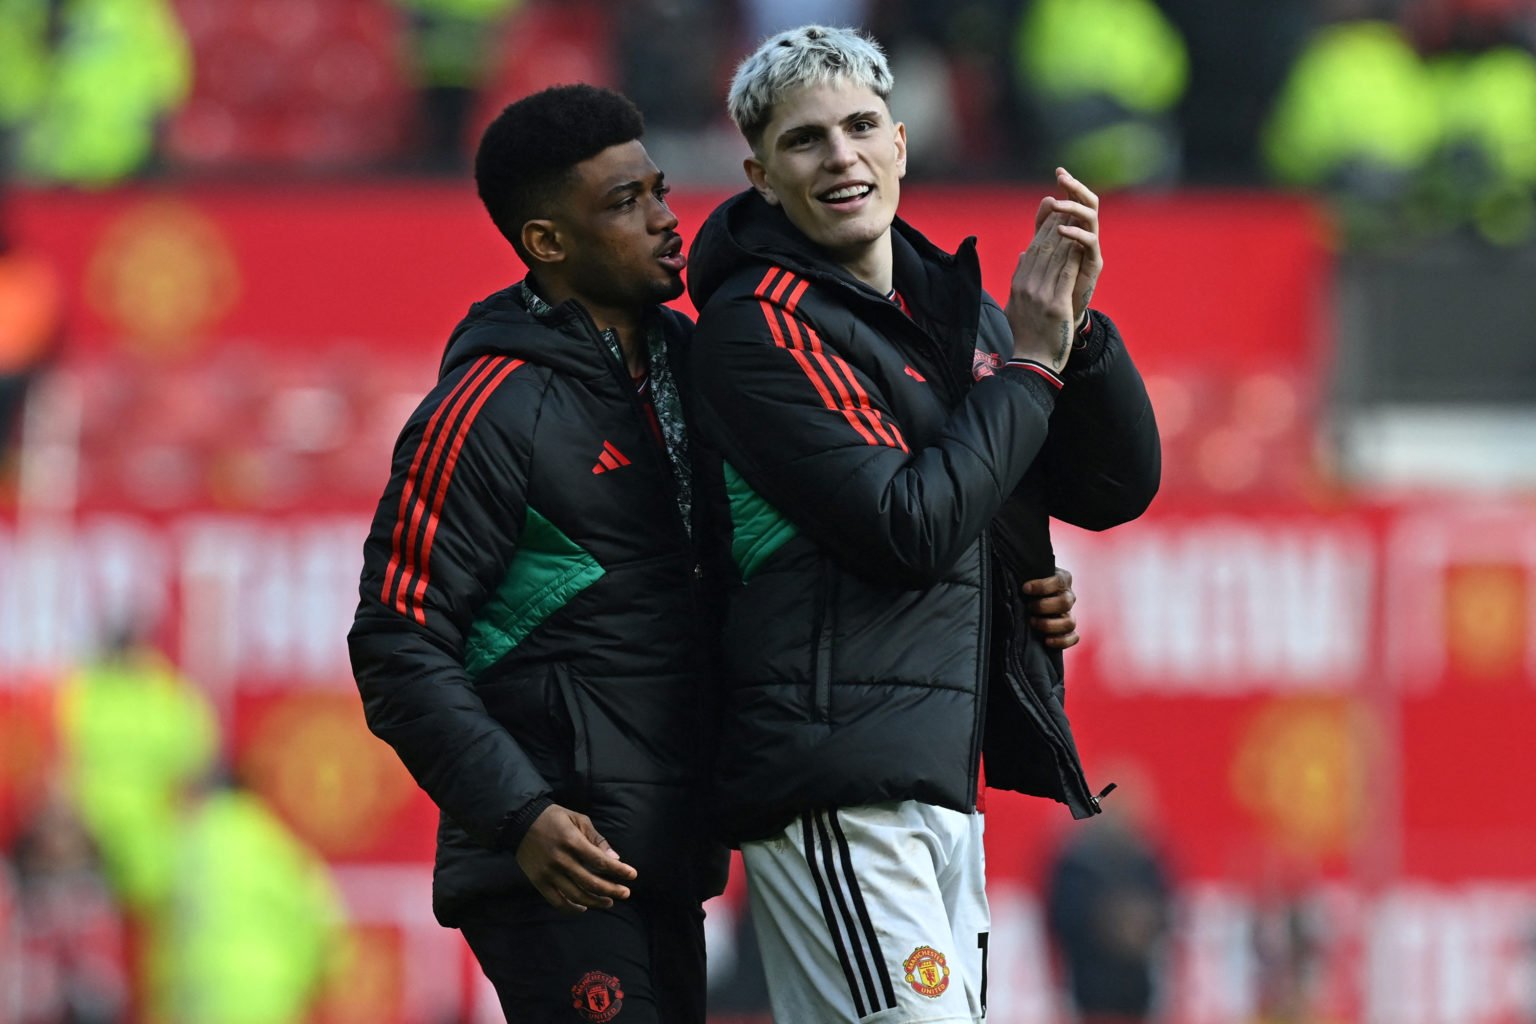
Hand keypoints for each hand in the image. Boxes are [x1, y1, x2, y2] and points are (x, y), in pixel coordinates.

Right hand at [515, 804, 637, 912]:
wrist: (520, 822)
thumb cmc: (554, 818)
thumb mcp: (578, 820)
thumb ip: (597, 839)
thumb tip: (615, 858)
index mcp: (572, 842)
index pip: (600, 862)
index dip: (618, 870)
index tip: (633, 875)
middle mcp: (561, 860)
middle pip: (591, 882)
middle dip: (612, 890)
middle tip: (625, 893)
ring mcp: (548, 873)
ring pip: (576, 895)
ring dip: (595, 902)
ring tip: (609, 902)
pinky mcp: (538, 882)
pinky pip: (556, 901)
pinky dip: (571, 908)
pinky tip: (584, 908)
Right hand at [1005, 199, 1081, 371]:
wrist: (1033, 361)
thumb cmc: (1026, 334)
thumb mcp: (1015, 304)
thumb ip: (1020, 278)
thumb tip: (1022, 256)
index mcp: (1018, 284)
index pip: (1032, 249)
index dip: (1043, 227)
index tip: (1054, 210)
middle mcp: (1027, 287)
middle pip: (1043, 248)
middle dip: (1056, 223)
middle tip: (1067, 203)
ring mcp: (1040, 296)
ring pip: (1056, 257)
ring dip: (1067, 234)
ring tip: (1076, 217)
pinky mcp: (1055, 305)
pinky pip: (1066, 275)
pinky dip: (1074, 257)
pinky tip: (1081, 243)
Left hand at [1021, 566, 1078, 649]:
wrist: (1029, 596)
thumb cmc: (1027, 584)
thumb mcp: (1027, 575)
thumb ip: (1025, 575)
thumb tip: (1018, 584)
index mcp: (1062, 579)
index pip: (1059, 582)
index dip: (1042, 586)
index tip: (1025, 589)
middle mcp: (1068, 596)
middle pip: (1065, 603)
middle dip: (1044, 606)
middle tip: (1029, 607)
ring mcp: (1069, 614)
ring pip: (1070, 622)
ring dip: (1049, 625)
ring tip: (1032, 622)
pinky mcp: (1068, 630)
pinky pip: (1074, 637)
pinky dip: (1062, 641)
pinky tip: (1046, 641)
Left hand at [1045, 167, 1102, 327]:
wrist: (1059, 311)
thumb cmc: (1052, 279)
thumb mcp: (1044, 248)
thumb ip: (1043, 225)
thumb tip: (1046, 199)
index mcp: (1075, 228)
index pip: (1076, 200)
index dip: (1069, 185)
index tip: (1059, 170)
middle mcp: (1087, 235)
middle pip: (1089, 203)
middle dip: (1077, 188)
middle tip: (1063, 178)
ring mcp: (1092, 249)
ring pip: (1091, 218)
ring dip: (1073, 208)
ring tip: (1057, 205)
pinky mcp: (1094, 264)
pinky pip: (1089, 243)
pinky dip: (1076, 234)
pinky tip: (1061, 230)